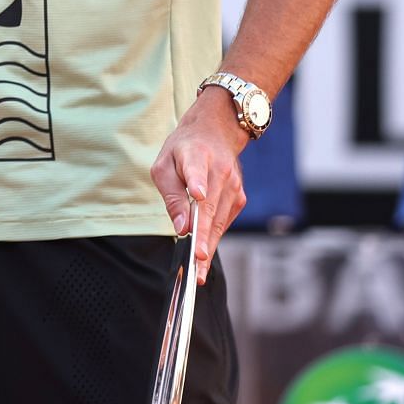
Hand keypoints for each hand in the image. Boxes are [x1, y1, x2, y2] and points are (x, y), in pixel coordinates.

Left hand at [149, 86, 249, 285]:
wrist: (214, 132)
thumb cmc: (183, 150)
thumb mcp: (164, 164)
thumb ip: (171, 195)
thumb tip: (182, 227)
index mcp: (196, 155)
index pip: (196, 170)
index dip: (197, 183)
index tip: (198, 195)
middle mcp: (220, 171)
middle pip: (210, 207)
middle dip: (203, 237)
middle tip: (196, 261)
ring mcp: (234, 185)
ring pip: (219, 220)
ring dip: (209, 244)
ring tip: (198, 271)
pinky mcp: (239, 197)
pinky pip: (223, 221)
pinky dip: (214, 237)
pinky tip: (203, 254)